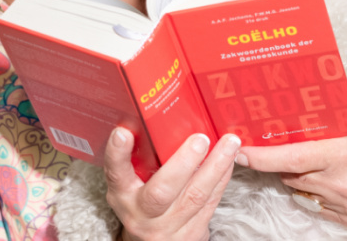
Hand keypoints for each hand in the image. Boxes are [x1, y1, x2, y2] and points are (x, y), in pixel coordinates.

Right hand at [104, 128, 241, 240]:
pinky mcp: (192, 233)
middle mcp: (142, 214)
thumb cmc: (142, 203)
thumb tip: (157, 118)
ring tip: (229, 143)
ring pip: (195, 196)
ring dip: (215, 167)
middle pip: (161, 192)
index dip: (118, 154)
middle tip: (200, 138)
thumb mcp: (130, 185)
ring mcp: (168, 227)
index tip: (122, 132)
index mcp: (122, 195)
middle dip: (183, 163)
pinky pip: (210, 203)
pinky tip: (230, 161)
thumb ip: (139, 160)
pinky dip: (222, 179)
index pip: (116, 173)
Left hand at [237, 81, 346, 226]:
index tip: (239, 150)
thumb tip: (276, 107)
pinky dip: (319, 190)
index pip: (288, 156)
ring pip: (301, 188)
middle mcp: (344, 182)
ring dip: (303, 175)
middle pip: (290, 173)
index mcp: (343, 152)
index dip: (259, 154)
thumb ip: (317, 117)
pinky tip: (334, 177)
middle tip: (291, 143)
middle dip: (287, 159)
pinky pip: (317, 204)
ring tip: (323, 159)